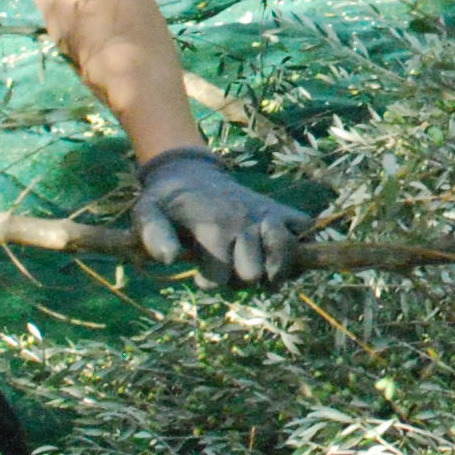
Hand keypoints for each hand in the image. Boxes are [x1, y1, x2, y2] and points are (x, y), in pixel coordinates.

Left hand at [134, 148, 310, 286]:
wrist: (191, 172)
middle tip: (229, 268)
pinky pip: (306, 229)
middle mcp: (243, 221)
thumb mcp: (147, 212)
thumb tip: (170, 260)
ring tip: (261, 272)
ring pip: (286, 252)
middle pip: (254, 273)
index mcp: (213, 225)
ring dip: (274, 270)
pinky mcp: (280, 210)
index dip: (209, 282)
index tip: (199, 274)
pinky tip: (282, 255)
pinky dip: (301, 244)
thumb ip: (153, 234)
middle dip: (240, 279)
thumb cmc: (167, 200)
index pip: (221, 277)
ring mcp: (265, 214)